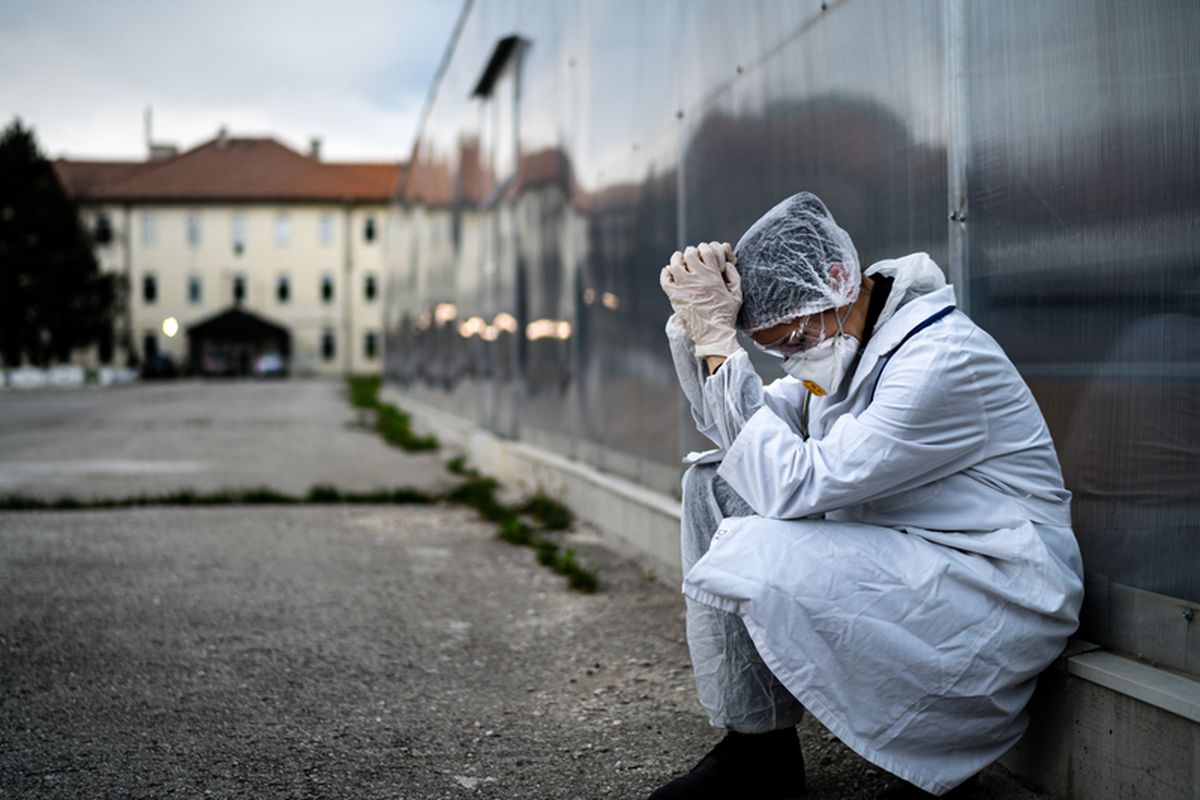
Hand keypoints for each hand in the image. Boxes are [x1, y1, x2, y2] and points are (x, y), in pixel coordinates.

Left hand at [660, 241, 741, 357]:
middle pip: (690, 253)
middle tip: (693, 258)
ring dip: (677, 260)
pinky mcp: (675, 297)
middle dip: (692, 252)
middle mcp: (698, 280)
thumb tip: (727, 264)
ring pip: (675, 263)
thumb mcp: (737, 295)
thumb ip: (733, 276)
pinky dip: (666, 274)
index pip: (707, 250)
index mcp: (714, 277)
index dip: (706, 248)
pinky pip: (665, 280)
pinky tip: (669, 273)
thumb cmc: (726, 316)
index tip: (706, 254)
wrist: (714, 335)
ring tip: (680, 262)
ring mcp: (685, 288)